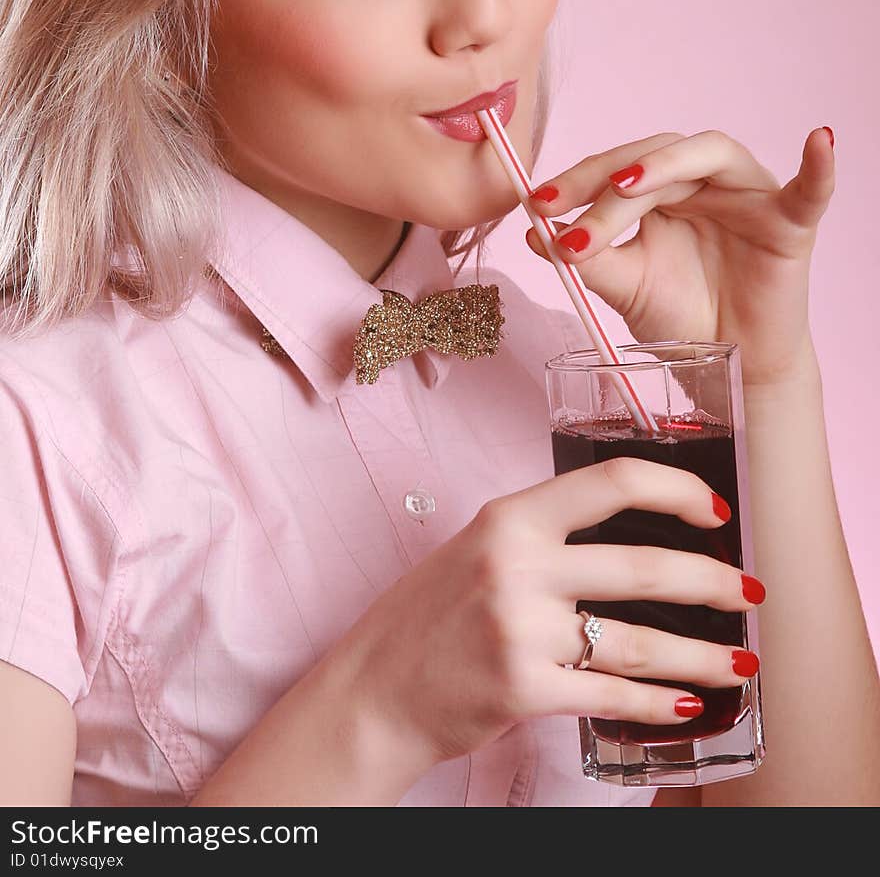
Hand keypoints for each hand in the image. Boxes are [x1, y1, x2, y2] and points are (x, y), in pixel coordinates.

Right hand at [331, 461, 762, 767]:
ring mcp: (519, 628)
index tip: (714, 510)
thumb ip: (546, 535)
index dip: (676, 489)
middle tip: (749, 592)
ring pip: (639, 640)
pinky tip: (687, 702)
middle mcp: (516, 564)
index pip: (612, 483)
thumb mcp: (480, 547)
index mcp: (510, 517)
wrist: (376, 688)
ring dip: (702, 656)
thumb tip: (634, 535)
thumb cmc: (432, 616)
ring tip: (739, 663)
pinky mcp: (522, 688)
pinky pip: (611, 695)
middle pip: (643, 565)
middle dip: (713, 582)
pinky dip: (658, 703)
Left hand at [525, 128, 835, 386]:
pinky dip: (819, 167)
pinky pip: (810, 190)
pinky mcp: (791, 224)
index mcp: (662, 192)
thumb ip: (586, 257)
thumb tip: (533, 232)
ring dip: (665, 163)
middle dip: (604, 183)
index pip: (617, 168)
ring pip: (710, 154)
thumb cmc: (680, 319)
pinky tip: (820, 141)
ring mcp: (748, 197)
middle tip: (562, 208)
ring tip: (627, 185)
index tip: (536, 203)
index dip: (576, 180)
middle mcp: (703, 183)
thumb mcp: (623, 286)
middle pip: (654, 158)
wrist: (727, 369)